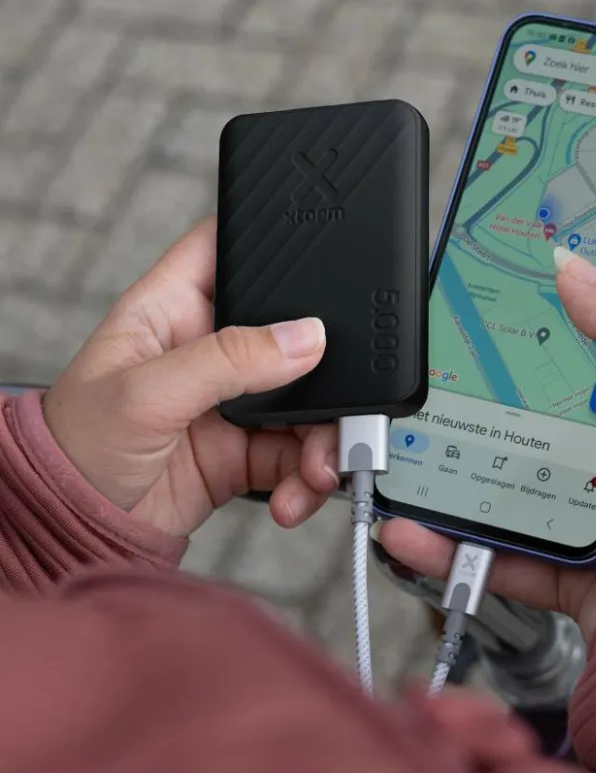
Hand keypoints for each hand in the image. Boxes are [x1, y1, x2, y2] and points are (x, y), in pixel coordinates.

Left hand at [43, 218, 339, 538]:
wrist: (74, 533)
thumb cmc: (74, 447)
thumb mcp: (147, 392)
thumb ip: (228, 359)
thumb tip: (306, 337)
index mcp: (175, 308)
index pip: (227, 248)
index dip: (271, 240)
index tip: (325, 255)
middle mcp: (211, 348)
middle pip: (292, 335)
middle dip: (326, 371)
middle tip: (344, 405)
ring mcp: (234, 400)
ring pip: (307, 401)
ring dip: (326, 435)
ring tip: (321, 469)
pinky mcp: (246, 449)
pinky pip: (299, 452)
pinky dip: (310, 475)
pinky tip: (298, 494)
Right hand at [378, 247, 595, 637]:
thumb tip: (575, 267)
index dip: (560, 316)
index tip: (508, 296)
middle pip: (545, 412)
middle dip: (490, 394)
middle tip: (441, 369)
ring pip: (512, 481)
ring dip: (458, 471)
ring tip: (411, 452)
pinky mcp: (568, 568)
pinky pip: (499, 549)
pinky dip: (454, 543)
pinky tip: (415, 529)